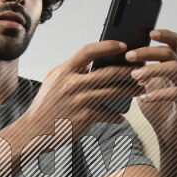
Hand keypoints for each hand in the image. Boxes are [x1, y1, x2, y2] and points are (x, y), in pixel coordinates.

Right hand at [19, 39, 140, 145]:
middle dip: (129, 70)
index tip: (123, 46)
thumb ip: (71, 70)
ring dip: (130, 90)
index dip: (108, 46)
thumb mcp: (53, 81)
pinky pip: (107, 113)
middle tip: (142, 69)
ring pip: (114, 92)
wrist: (34, 131)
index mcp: (64, 71)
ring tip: (141, 89)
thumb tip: (91, 62)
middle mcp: (73, 84)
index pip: (89, 51)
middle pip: (109, 72)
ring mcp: (80, 101)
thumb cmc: (45, 105)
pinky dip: (115, 116)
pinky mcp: (85, 117)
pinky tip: (121, 117)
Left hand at [125, 28, 176, 148]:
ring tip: (134, 76)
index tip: (148, 32)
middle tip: (128, 56)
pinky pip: (175, 93)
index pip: (175, 42)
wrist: (169, 134)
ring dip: (152, 69)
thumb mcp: (142, 86)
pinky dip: (158, 93)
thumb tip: (114, 58)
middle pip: (170, 52)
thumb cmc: (156, 108)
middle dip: (148, 52)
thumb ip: (136, 72)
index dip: (164, 34)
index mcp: (174, 65)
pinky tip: (143, 98)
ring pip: (175, 68)